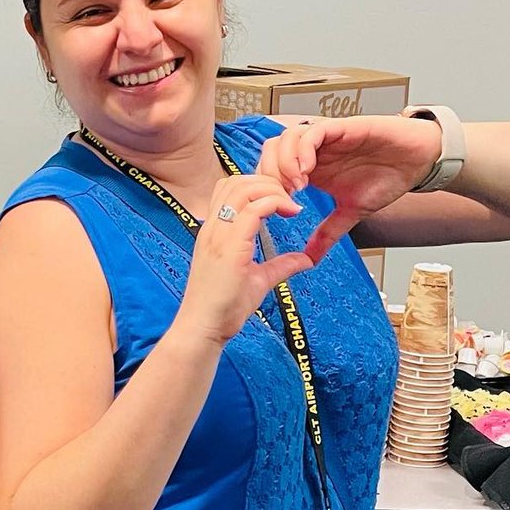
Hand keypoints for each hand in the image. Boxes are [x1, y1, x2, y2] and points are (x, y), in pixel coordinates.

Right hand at [175, 174, 312, 345]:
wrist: (204, 327)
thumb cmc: (223, 308)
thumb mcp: (258, 280)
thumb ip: (280, 266)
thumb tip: (305, 260)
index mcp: (215, 232)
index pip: (229, 188)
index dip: (258, 185)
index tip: (282, 201)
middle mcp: (213, 228)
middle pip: (235, 181)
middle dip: (267, 181)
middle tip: (290, 198)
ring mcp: (218, 235)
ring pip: (243, 188)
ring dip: (272, 189)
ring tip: (291, 205)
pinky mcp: (229, 247)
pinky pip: (253, 210)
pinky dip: (275, 203)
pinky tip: (291, 212)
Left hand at [257, 115, 440, 261]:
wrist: (418, 160)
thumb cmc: (387, 177)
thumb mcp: (351, 212)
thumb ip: (328, 233)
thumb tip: (311, 259)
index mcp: (310, 168)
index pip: (269, 169)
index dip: (266, 187)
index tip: (276, 209)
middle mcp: (313, 151)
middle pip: (271, 151)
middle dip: (269, 174)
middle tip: (282, 196)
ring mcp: (326, 137)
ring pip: (286, 138)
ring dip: (284, 162)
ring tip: (296, 185)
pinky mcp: (342, 127)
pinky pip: (313, 131)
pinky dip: (303, 149)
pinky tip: (308, 169)